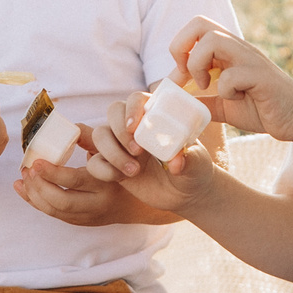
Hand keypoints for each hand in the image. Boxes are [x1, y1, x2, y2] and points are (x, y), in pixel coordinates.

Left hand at [15, 147, 163, 225]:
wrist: (137, 203)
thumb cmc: (121, 168)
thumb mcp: (113, 151)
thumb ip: (93, 139)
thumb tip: (72, 125)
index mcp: (105, 183)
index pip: (74, 181)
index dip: (52, 173)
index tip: (36, 162)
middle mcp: (97, 203)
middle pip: (61, 202)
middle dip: (38, 187)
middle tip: (26, 170)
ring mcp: (88, 217)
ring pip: (54, 211)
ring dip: (34, 196)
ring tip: (22, 178)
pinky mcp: (80, 222)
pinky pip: (54, 215)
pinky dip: (36, 202)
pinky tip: (22, 189)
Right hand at [82, 103, 219, 214]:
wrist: (185, 194)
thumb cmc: (194, 170)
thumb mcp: (197, 164)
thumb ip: (190, 160)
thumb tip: (177, 162)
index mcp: (155, 114)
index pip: (136, 99)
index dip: (132, 108)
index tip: (135, 126)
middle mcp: (134, 125)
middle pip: (113, 111)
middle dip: (120, 130)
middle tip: (137, 150)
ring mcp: (120, 144)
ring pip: (99, 135)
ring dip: (112, 152)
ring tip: (134, 171)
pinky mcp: (111, 164)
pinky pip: (94, 162)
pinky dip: (104, 170)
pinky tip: (122, 178)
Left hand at [167, 17, 292, 140]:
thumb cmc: (262, 108)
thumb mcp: (223, 105)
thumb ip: (203, 101)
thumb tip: (177, 102)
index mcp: (227, 51)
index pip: (195, 28)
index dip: (178, 50)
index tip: (179, 80)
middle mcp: (237, 48)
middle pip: (199, 23)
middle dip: (181, 48)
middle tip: (187, 76)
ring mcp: (250, 59)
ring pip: (212, 40)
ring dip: (199, 65)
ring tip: (207, 85)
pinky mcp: (261, 76)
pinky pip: (232, 75)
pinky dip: (225, 90)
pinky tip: (235, 98)